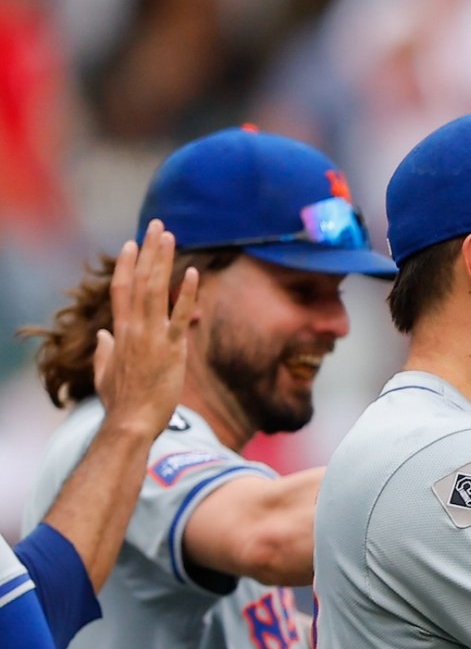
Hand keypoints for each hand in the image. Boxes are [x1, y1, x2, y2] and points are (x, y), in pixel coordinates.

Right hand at [93, 220, 199, 434]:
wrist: (130, 422)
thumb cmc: (120, 402)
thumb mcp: (104, 372)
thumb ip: (104, 351)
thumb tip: (101, 335)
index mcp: (119, 332)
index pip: (121, 289)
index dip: (126, 264)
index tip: (132, 243)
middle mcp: (133, 328)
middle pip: (139, 280)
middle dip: (148, 251)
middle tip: (156, 225)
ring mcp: (152, 337)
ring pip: (156, 290)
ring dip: (162, 261)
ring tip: (168, 235)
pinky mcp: (172, 349)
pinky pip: (180, 316)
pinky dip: (187, 294)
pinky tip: (192, 272)